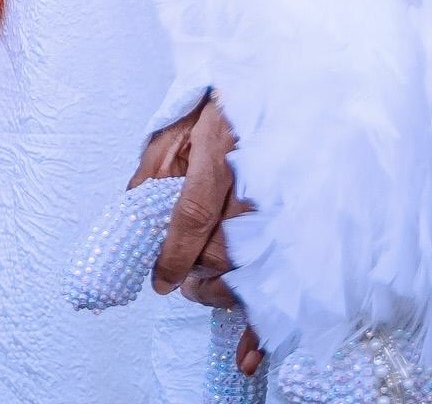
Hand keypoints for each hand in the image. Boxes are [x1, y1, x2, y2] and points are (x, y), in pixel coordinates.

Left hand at [132, 95, 259, 371]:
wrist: (280, 77)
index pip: (193, 214)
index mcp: (221, 147)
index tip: (161, 281)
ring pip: (253, 265)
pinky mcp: (301, 212)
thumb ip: (154, 171)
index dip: (174, 256)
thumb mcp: (178, 125)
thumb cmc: (223, 100)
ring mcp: (284, 196)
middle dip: (198, 275)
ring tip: (205, 288)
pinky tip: (247, 354)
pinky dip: (263, 320)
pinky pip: (284, 273)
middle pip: (225, 249)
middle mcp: (257, 175)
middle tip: (183, 279)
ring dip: (223, 290)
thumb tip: (131, 215)